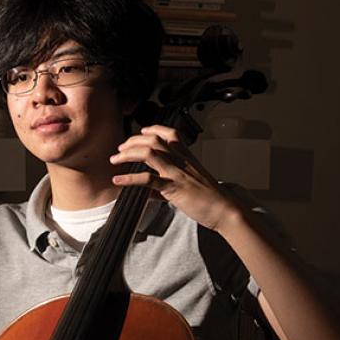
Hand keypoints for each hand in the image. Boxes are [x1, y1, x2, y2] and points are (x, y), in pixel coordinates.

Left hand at [109, 125, 239, 230]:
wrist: (224, 210)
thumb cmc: (209, 199)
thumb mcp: (189, 186)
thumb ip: (167, 186)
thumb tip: (149, 193)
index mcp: (187, 157)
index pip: (171, 134)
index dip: (154, 129)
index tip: (142, 131)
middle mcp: (181, 161)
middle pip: (154, 141)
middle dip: (133, 141)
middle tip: (120, 148)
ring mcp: (177, 173)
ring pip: (149, 154)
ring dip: (127, 154)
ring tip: (114, 159)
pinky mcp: (173, 188)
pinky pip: (148, 180)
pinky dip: (130, 178)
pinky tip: (118, 180)